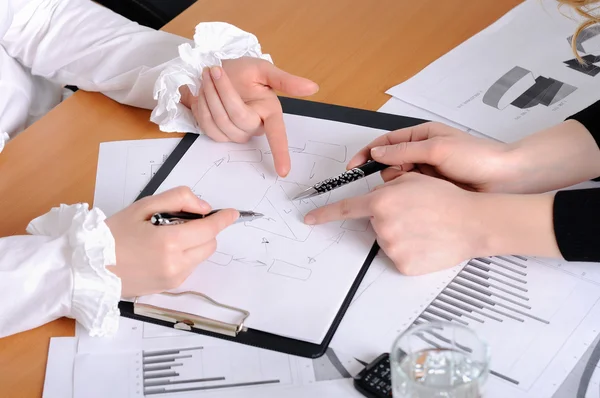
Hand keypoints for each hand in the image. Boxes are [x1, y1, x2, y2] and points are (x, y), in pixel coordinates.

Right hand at [105, 187, 237, 296]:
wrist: (88, 268)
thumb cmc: (112, 235)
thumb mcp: (143, 206)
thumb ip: (178, 199)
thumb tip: (204, 208)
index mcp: (169, 241)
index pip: (209, 229)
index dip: (223, 219)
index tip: (233, 214)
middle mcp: (176, 264)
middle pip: (210, 244)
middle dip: (205, 231)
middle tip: (181, 222)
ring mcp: (173, 278)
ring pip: (200, 257)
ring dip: (194, 244)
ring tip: (166, 237)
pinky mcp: (169, 287)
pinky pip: (188, 268)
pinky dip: (184, 257)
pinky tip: (161, 252)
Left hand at [180, 57, 318, 176]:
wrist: (216, 71)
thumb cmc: (242, 71)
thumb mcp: (263, 70)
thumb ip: (286, 81)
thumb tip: (313, 87)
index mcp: (270, 112)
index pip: (277, 135)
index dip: (281, 153)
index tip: (284, 171)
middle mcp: (254, 126)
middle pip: (238, 118)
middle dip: (223, 92)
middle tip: (214, 69)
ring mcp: (235, 132)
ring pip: (220, 122)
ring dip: (210, 95)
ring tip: (208, 75)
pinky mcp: (218, 134)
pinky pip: (208, 125)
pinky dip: (202, 105)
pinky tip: (203, 93)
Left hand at [304, 172, 483, 274]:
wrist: (472, 222)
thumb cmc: (447, 199)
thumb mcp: (414, 180)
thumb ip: (388, 187)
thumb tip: (378, 196)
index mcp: (381, 201)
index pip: (345, 209)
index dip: (324, 214)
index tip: (309, 219)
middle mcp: (382, 225)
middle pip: (374, 224)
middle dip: (388, 218)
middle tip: (415, 215)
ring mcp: (392, 247)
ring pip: (386, 240)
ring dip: (400, 235)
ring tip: (425, 228)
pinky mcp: (403, 264)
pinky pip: (398, 256)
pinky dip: (409, 250)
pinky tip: (426, 242)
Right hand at [349, 120, 599, 193]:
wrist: (506, 178)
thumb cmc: (477, 157)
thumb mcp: (438, 149)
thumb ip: (405, 150)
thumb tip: (377, 153)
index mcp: (420, 136)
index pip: (384, 143)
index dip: (367, 154)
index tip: (354, 167)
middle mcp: (420, 152)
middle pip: (388, 163)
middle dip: (391, 172)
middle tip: (407, 177)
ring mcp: (425, 172)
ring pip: (398, 180)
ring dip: (403, 185)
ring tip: (424, 186)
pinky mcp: (431, 190)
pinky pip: (411, 193)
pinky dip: (412, 195)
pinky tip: (425, 197)